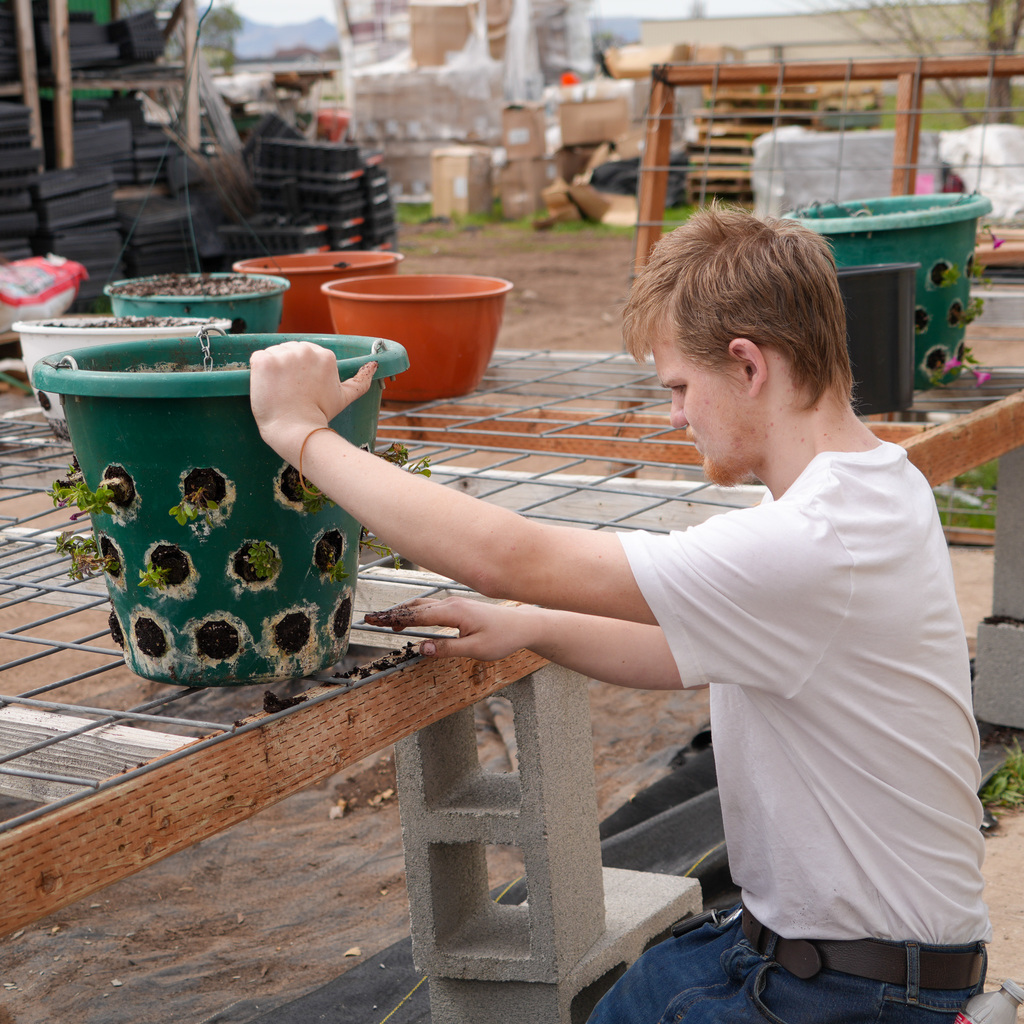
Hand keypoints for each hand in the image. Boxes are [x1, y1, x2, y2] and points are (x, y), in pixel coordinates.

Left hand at [249, 341, 376, 463]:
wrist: (296, 430)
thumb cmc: (319, 415)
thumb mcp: (344, 397)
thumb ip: (360, 380)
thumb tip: (374, 366)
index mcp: (324, 355)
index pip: (305, 354)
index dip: (300, 372)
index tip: (301, 388)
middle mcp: (305, 349)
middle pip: (288, 351)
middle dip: (286, 368)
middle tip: (290, 392)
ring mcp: (283, 354)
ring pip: (273, 354)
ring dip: (273, 370)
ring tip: (279, 391)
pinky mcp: (264, 361)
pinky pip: (257, 358)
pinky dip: (258, 373)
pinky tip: (267, 387)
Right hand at [365, 597, 534, 661]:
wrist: (522, 625)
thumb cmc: (503, 638)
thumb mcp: (475, 650)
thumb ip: (447, 649)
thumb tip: (421, 648)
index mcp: (453, 612)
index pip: (416, 616)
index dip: (393, 619)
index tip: (375, 622)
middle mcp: (451, 603)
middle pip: (414, 608)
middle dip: (391, 614)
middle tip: (370, 620)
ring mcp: (454, 603)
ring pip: (421, 605)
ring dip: (401, 612)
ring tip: (383, 619)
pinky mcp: (457, 606)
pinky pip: (429, 606)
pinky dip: (413, 611)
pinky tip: (406, 617)